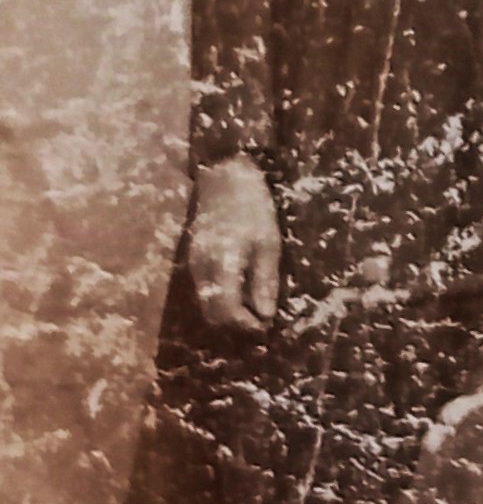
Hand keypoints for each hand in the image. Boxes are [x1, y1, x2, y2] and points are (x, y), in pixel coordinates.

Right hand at [188, 155, 280, 331]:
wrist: (223, 177)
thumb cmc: (252, 207)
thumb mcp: (268, 243)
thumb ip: (264, 281)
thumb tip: (266, 315)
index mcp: (222, 264)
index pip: (227, 310)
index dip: (246, 324)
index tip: (266, 325)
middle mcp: (202, 268)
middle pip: (212, 313)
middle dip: (236, 323)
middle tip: (261, 320)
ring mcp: (194, 263)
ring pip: (207, 303)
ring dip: (228, 312)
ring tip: (255, 307)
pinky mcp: (194, 258)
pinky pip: (205, 290)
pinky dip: (221, 298)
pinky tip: (241, 290)